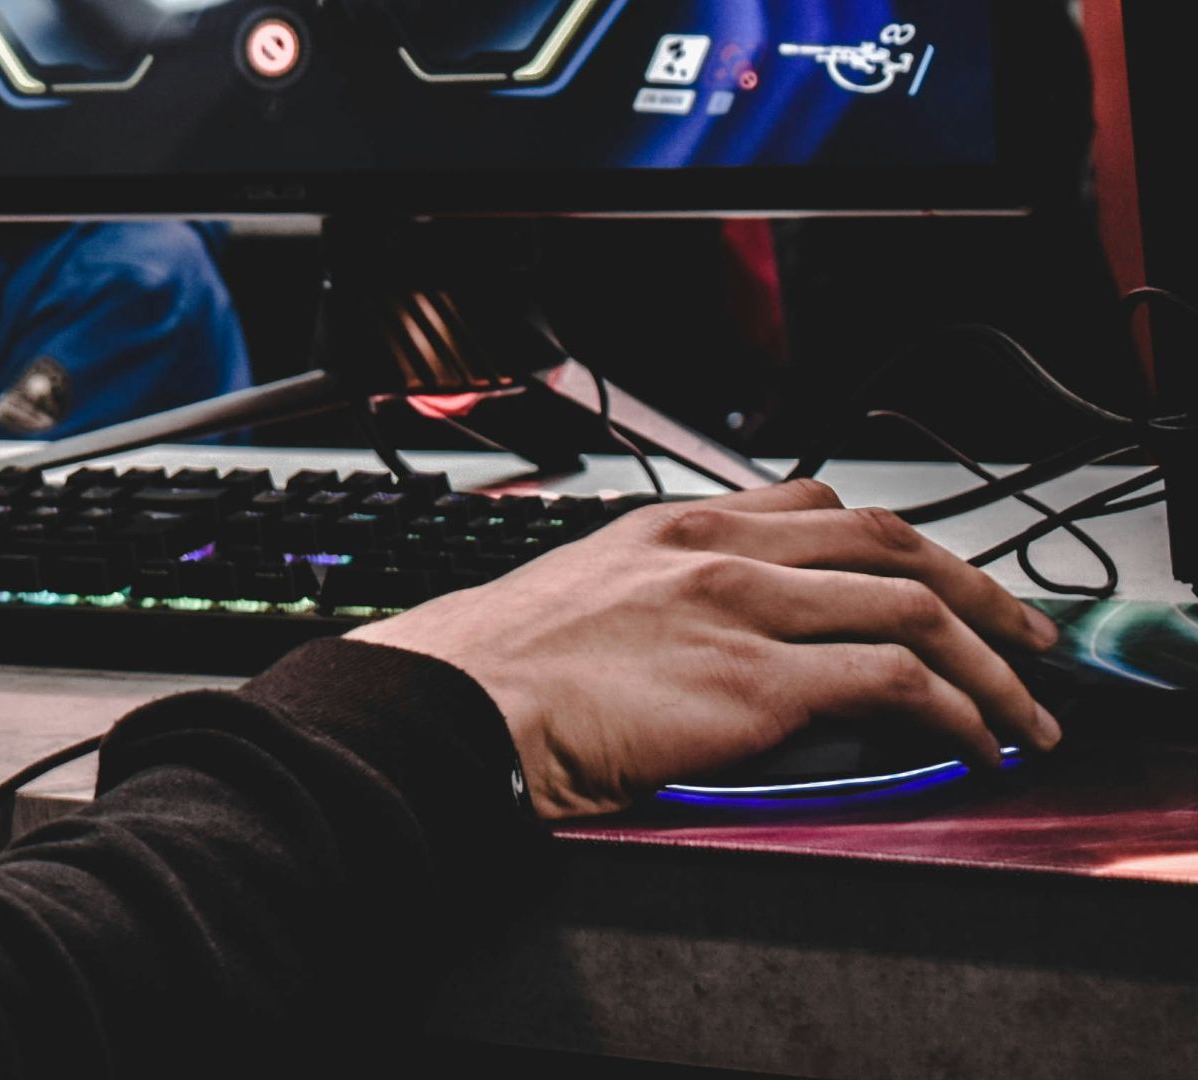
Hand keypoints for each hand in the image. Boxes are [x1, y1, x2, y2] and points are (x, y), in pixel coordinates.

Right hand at [346, 480, 1061, 818]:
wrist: (452, 706)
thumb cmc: (493, 673)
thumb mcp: (576, 600)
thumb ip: (651, 600)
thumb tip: (690, 644)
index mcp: (673, 529)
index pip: (816, 505)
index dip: (897, 543)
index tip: (931, 577)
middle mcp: (719, 550)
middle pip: (889, 541)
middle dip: (976, 587)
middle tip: (1019, 632)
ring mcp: (743, 609)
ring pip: (916, 604)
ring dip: (989, 661)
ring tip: (1020, 706)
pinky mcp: (756, 683)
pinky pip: (898, 683)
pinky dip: (957, 711)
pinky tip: (971, 742)